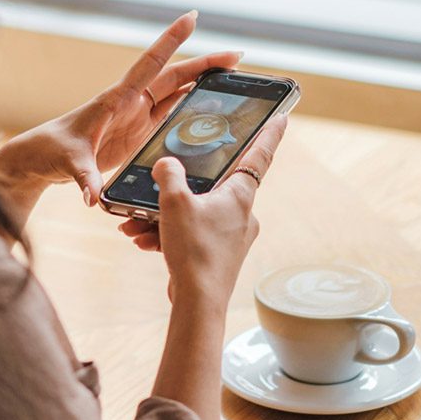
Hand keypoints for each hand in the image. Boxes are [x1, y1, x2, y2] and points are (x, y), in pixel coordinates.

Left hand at [0, 12, 240, 204]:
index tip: (192, 17)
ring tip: (234, 78)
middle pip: (174, 77)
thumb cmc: (49, 151)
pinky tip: (213, 110)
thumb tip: (93, 197)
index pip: (149, 64)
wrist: (39, 160)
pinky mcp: (139, 133)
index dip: (171, 41)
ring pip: (176, 94)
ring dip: (203, 85)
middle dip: (205, 64)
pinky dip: (192, 109)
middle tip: (237, 57)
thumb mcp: (68, 162)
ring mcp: (137, 117)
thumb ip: (83, 177)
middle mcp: (130, 103)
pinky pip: (171, 116)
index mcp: (116, 99)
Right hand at [119, 117, 286, 305]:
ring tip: (137, 225)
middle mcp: (242, 214)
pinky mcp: (219, 256)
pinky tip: (146, 241)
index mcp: (240, 195)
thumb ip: (169, 175)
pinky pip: (192, 235)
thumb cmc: (194, 250)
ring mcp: (232, 237)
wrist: (198, 302)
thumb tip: (166, 164)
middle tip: (156, 188)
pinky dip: (169, 235)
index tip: (283, 116)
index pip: (260, 154)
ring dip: (165, 218)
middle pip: (212, 187)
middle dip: (178, 190)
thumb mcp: (174, 202)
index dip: (269, 133)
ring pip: (195, 214)